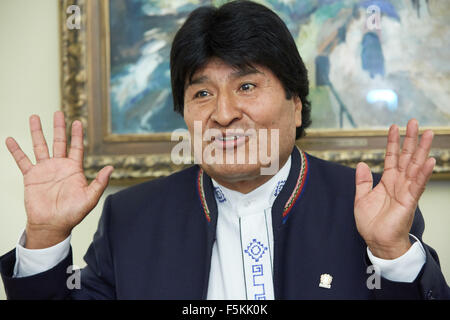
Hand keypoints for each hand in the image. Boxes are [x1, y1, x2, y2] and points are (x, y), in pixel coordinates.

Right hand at [6, 111, 112, 248]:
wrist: (52, 225)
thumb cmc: (72, 214)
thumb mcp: (90, 198)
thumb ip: (100, 183)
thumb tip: (111, 168)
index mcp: (74, 170)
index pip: (76, 147)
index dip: (77, 135)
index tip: (77, 121)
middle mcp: (59, 166)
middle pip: (59, 142)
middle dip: (59, 127)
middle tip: (58, 113)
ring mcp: (45, 170)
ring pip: (40, 146)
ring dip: (37, 132)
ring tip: (34, 117)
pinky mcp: (31, 177)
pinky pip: (22, 161)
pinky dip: (16, 150)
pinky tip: (10, 139)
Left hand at [354, 119, 434, 258]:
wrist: (376, 241)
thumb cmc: (371, 222)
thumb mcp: (361, 198)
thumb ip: (362, 181)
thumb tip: (361, 163)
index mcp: (387, 181)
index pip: (391, 157)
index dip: (392, 142)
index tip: (393, 127)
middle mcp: (399, 183)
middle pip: (406, 157)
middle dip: (410, 139)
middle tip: (414, 122)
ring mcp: (406, 191)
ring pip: (415, 166)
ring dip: (421, 150)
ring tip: (427, 133)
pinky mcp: (410, 201)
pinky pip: (418, 184)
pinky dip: (423, 172)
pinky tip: (429, 160)